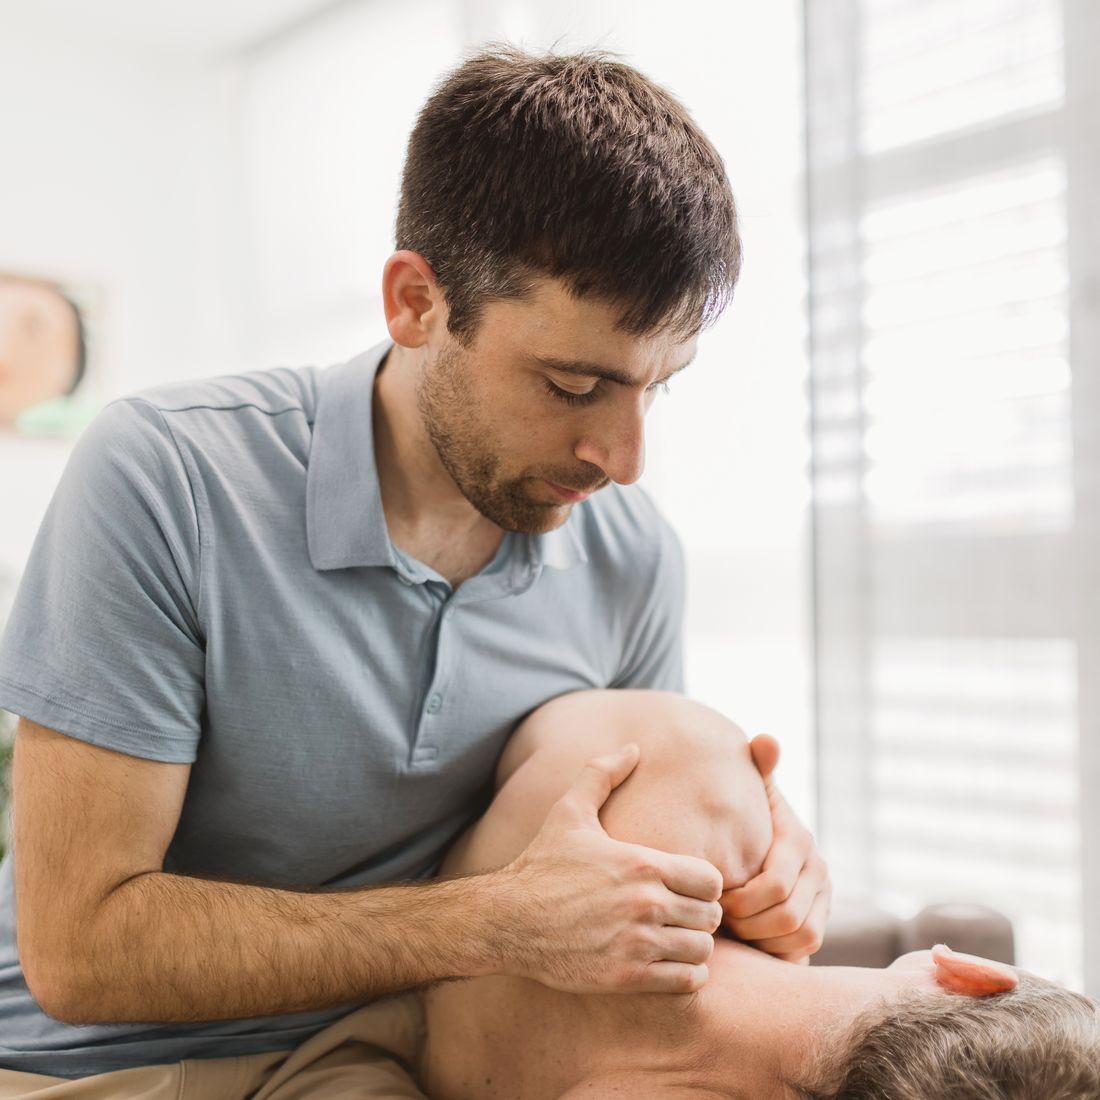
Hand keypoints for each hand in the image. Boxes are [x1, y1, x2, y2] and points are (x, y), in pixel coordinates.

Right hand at [495, 743, 725, 994]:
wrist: (507, 920)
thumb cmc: (542, 865)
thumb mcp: (569, 812)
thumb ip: (602, 774)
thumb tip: (633, 747)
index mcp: (642, 863)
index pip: (712, 880)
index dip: (704, 885)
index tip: (686, 889)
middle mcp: (646, 903)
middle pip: (710, 916)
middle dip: (700, 916)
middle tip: (680, 917)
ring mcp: (637, 943)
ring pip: (701, 950)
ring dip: (692, 947)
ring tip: (674, 941)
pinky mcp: (628, 978)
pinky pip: (687, 981)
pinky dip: (684, 976)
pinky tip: (665, 965)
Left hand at [721, 734, 830, 962]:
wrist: (741, 850)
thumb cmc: (733, 820)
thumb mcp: (743, 792)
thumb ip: (753, 767)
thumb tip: (766, 739)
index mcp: (799, 840)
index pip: (774, 885)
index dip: (740, 898)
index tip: (713, 896)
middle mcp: (818, 870)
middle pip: (785, 915)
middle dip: (746, 920)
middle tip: (716, 916)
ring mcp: (823, 900)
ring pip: (798, 936)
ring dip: (759, 937)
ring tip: (730, 927)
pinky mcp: (818, 926)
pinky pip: (802, 951)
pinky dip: (773, 950)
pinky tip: (747, 940)